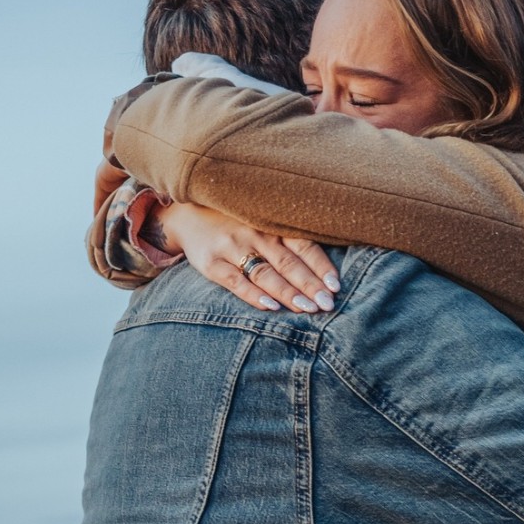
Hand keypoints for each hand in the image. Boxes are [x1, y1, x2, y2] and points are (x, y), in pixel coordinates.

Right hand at [153, 202, 340, 314]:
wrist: (186, 214)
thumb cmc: (235, 221)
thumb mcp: (262, 220)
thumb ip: (287, 238)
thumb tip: (324, 268)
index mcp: (273, 223)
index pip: (304, 245)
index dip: (321, 266)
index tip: (336, 286)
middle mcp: (256, 233)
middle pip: (289, 262)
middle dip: (310, 285)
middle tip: (328, 304)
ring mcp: (232, 247)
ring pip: (266, 273)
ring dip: (288, 293)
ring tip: (309, 309)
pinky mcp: (212, 263)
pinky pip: (235, 282)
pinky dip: (253, 295)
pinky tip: (270, 307)